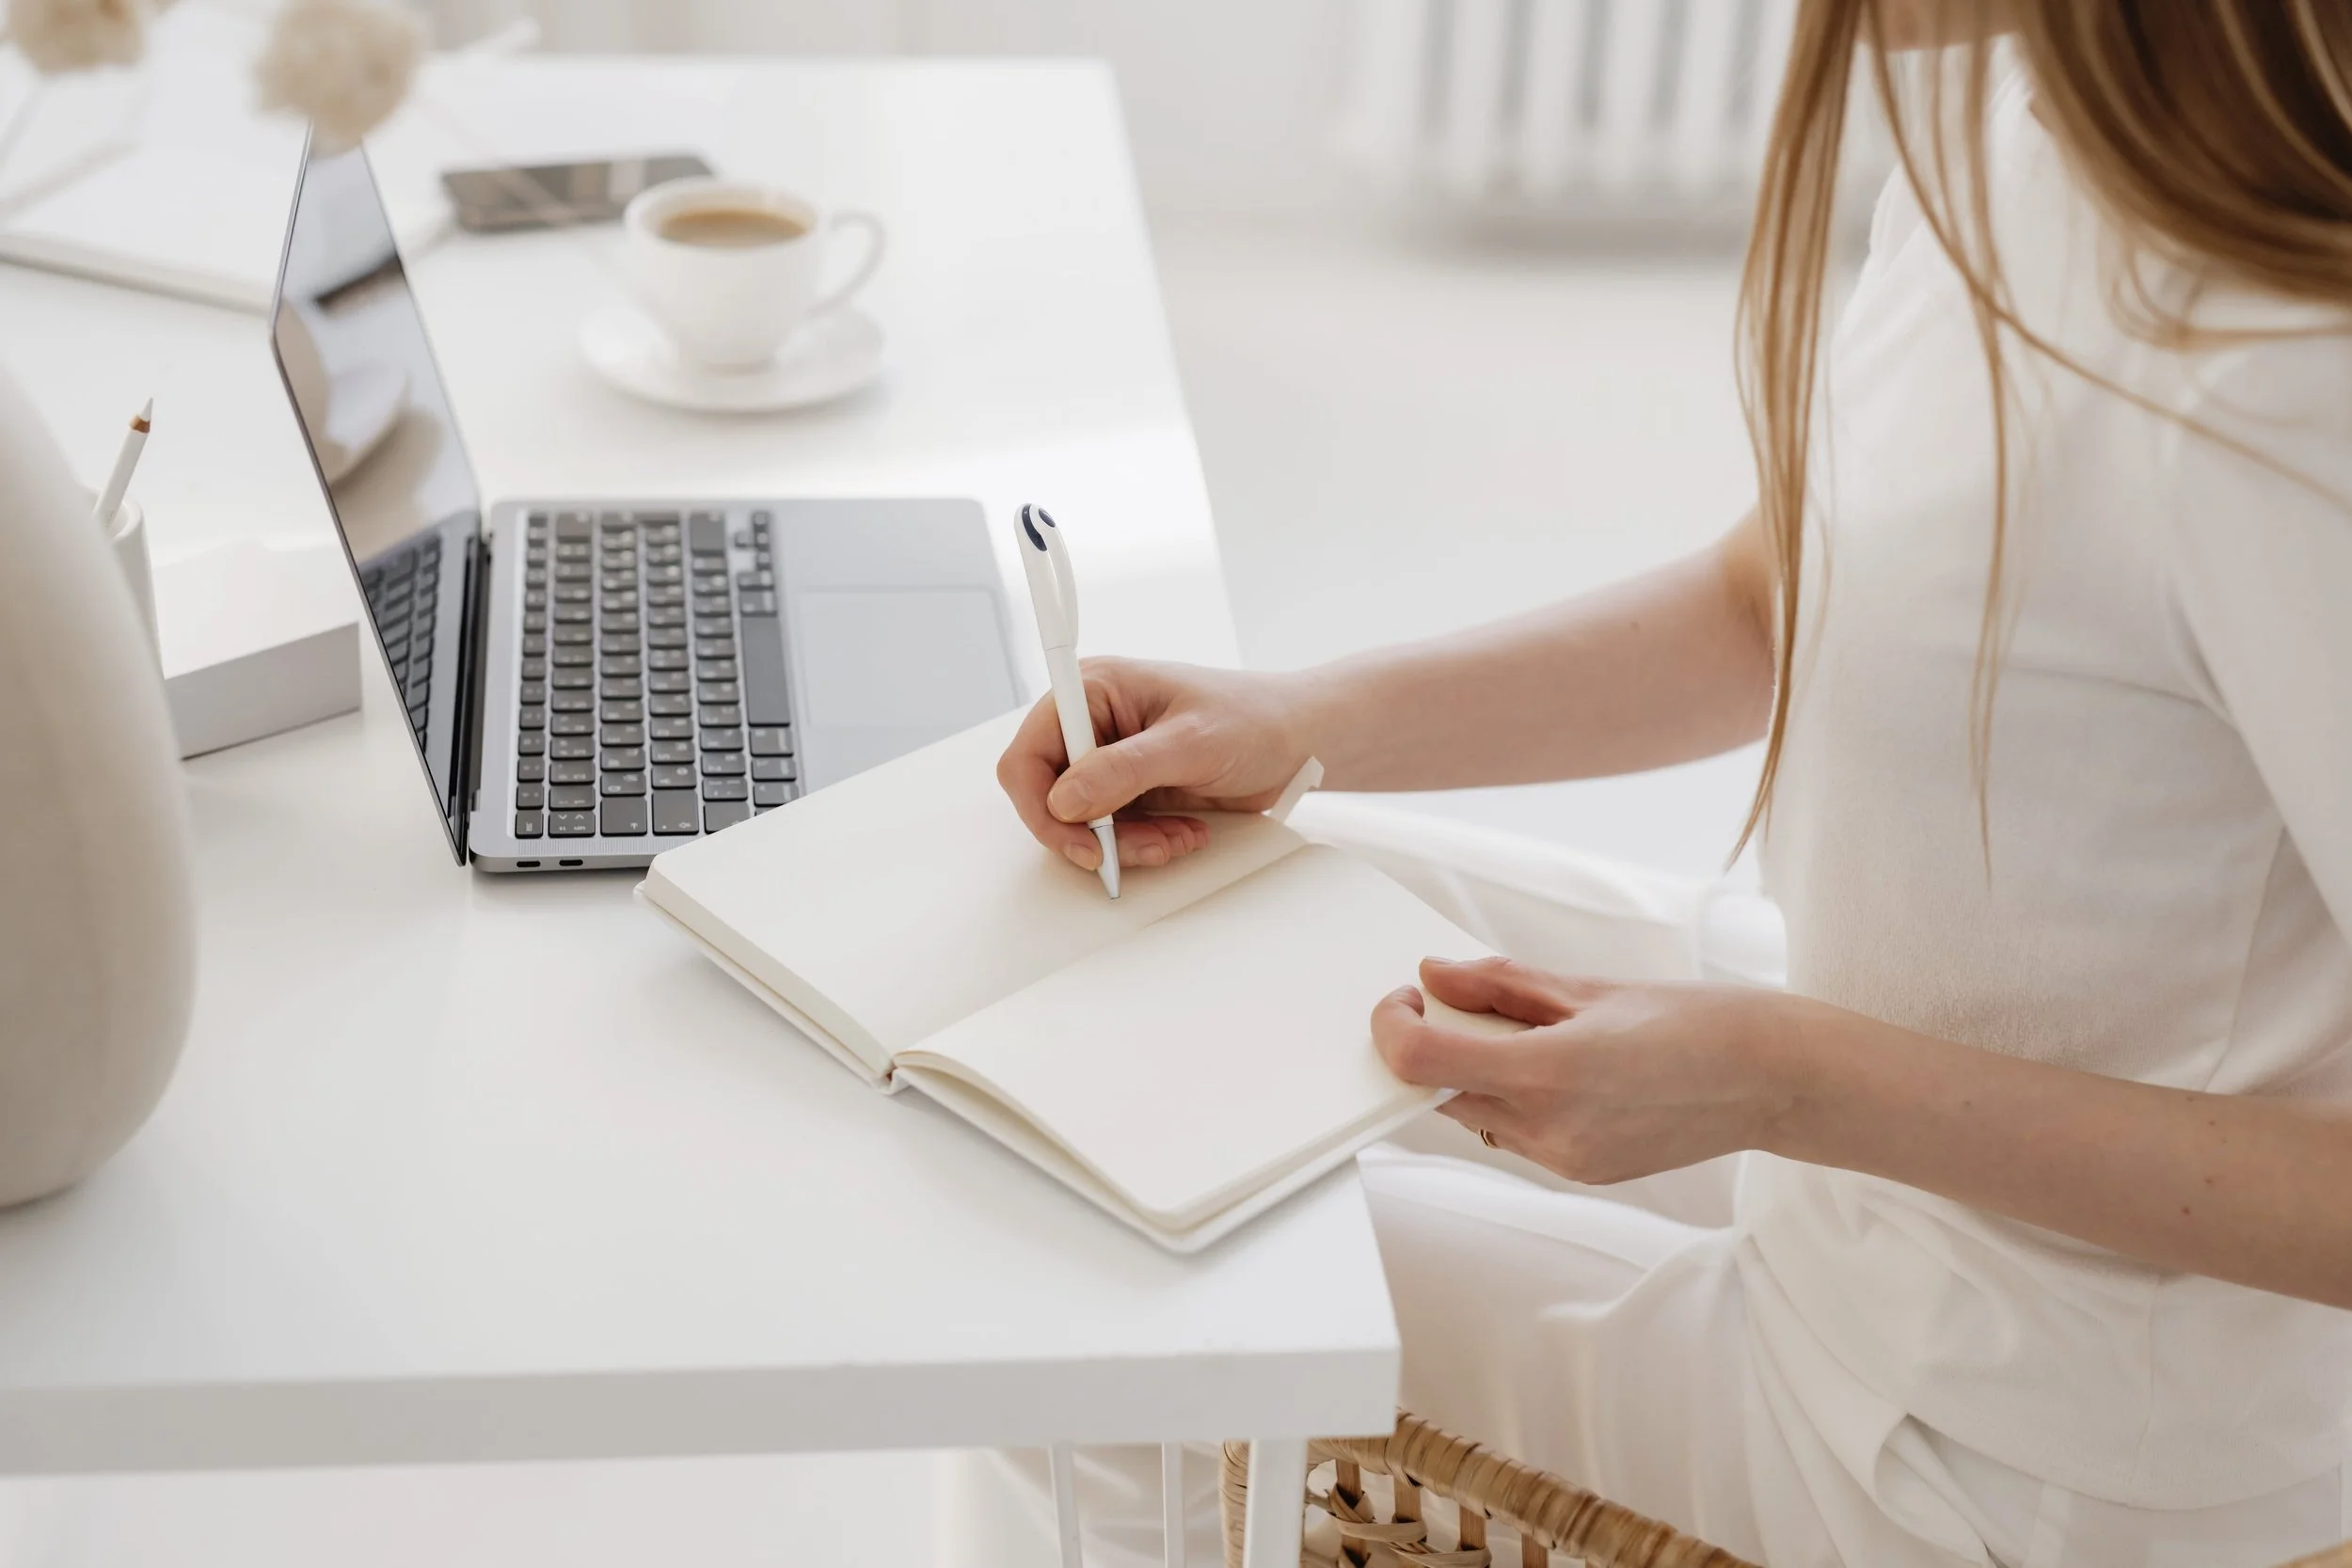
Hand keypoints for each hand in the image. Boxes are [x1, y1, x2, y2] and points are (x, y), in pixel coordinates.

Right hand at [997, 658, 1317, 872]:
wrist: (1301, 742)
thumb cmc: (1255, 719)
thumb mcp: (1191, 743)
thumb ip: (1124, 770)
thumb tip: (1064, 800)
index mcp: (1095, 691)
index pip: (1030, 753)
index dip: (1042, 803)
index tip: (1081, 838)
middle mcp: (1095, 725)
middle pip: (1049, 796)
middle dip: (1091, 832)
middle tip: (1126, 853)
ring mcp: (1113, 761)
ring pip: (1082, 823)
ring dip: (1124, 843)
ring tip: (1172, 840)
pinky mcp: (1134, 791)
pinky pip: (1114, 832)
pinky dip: (1144, 844)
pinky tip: (1181, 834)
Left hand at [1370, 956, 1811, 1184]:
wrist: (1775, 1080)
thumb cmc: (1699, 1020)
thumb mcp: (1591, 988)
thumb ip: (1501, 985)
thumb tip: (1436, 976)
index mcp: (1548, 1072)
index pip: (1420, 1061)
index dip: (1393, 1025)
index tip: (1407, 997)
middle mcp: (1549, 1128)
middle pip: (1440, 1091)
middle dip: (1437, 1045)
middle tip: (1467, 1003)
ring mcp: (1566, 1160)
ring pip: (1477, 1114)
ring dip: (1476, 1073)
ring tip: (1531, 1032)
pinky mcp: (1584, 1173)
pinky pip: (1518, 1134)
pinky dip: (1515, 1097)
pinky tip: (1562, 1068)